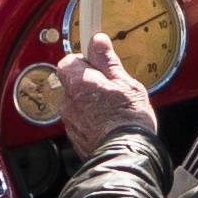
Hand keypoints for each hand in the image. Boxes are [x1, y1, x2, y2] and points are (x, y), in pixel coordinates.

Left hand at [56, 33, 156, 156]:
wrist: (126, 156)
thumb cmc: (128, 120)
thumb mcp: (125, 83)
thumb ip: (108, 61)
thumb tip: (98, 42)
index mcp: (79, 83)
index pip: (69, 61)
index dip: (84, 60)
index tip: (98, 61)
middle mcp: (69, 102)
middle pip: (73, 83)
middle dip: (89, 82)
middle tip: (111, 87)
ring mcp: (71, 122)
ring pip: (77, 103)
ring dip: (90, 102)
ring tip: (113, 108)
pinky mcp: (75, 138)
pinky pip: (81, 121)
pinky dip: (92, 119)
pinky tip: (109, 123)